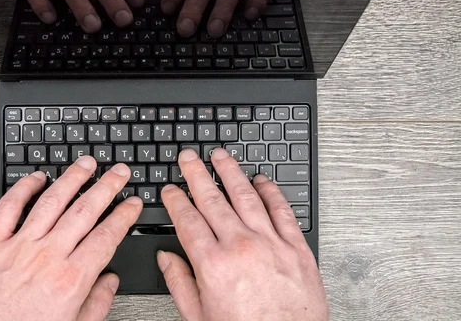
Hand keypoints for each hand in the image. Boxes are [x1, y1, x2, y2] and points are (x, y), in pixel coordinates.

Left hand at [0, 157, 142, 320]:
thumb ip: (96, 304)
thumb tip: (110, 282)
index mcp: (70, 279)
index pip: (106, 237)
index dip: (123, 216)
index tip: (132, 203)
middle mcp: (46, 257)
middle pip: (84, 211)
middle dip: (106, 187)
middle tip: (119, 172)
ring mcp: (18, 247)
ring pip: (51, 202)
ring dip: (72, 179)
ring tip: (86, 164)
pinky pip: (9, 208)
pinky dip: (23, 188)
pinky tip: (37, 177)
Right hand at [158, 148, 327, 320]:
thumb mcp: (200, 317)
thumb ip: (180, 283)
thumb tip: (166, 258)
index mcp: (214, 265)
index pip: (188, 220)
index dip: (176, 200)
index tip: (170, 189)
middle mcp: (241, 248)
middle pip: (213, 200)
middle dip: (197, 174)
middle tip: (189, 158)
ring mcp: (271, 244)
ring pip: (246, 196)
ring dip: (230, 172)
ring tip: (220, 156)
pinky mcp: (296, 248)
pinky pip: (282, 210)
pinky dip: (270, 191)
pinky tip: (260, 180)